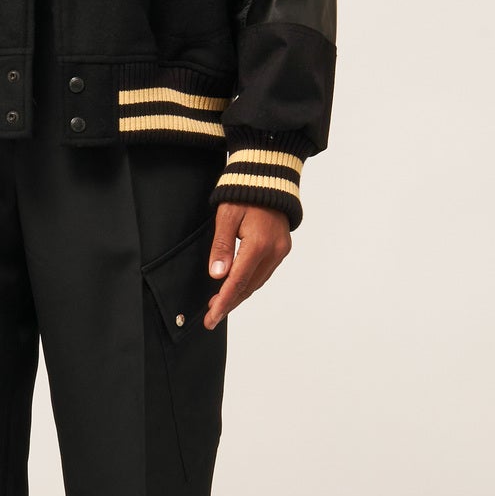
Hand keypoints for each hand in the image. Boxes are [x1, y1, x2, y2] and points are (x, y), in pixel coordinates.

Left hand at [204, 202, 291, 325]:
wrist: (269, 177)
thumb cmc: (244, 194)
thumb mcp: (226, 217)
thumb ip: (221, 246)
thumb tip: (217, 275)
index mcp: (259, 244)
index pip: (237, 282)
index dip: (223, 302)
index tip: (211, 318)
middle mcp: (274, 251)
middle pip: (249, 286)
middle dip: (229, 303)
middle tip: (211, 316)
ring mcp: (281, 251)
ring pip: (257, 282)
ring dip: (239, 295)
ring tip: (220, 304)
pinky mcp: (282, 248)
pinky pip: (264, 273)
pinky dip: (249, 283)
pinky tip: (236, 287)